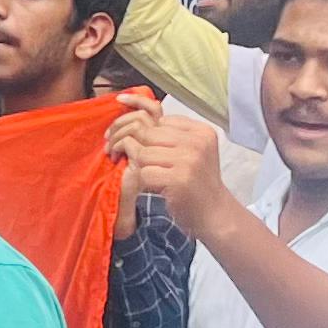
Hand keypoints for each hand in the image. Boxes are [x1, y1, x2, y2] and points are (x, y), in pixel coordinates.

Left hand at [105, 102, 232, 230]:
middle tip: (112, 151)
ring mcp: (189, 160)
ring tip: (137, 171)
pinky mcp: (179, 179)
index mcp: (201, 131)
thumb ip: (170, 135)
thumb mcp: (191, 151)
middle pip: (147, 133)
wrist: (214, 212)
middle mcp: (197, 142)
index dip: (138, 125)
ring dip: (135, 164)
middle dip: (126, 142)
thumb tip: (135, 115)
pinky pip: (144, 172)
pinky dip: (142, 180)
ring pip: (143, 153)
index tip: (120, 134)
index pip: (159, 117)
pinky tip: (149, 186)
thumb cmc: (196, 181)